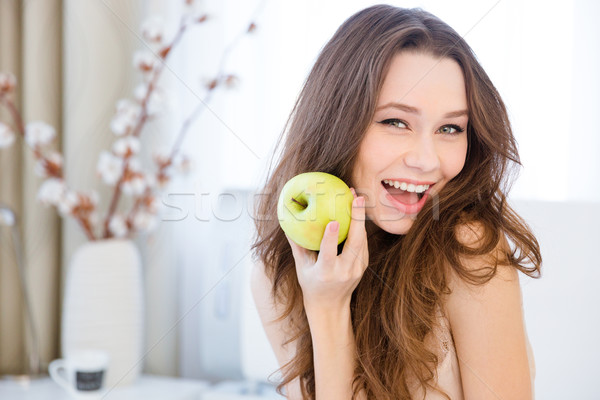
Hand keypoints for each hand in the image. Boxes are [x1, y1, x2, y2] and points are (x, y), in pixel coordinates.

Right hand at [285, 187, 368, 312]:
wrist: (330, 306)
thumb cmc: (311, 283)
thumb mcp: (301, 266)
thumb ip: (296, 245)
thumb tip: (286, 221)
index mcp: (326, 272)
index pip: (329, 253)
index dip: (331, 237)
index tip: (332, 221)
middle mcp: (344, 271)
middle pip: (354, 242)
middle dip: (357, 218)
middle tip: (356, 197)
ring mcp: (356, 269)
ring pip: (362, 240)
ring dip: (361, 218)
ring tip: (356, 197)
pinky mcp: (363, 265)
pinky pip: (363, 243)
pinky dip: (361, 226)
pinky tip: (357, 211)